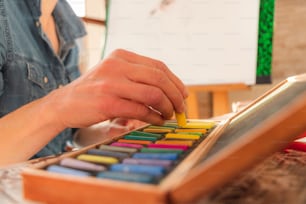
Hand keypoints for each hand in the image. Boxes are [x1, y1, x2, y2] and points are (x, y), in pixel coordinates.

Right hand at [47, 49, 187, 129]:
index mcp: (121, 56)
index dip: (175, 81)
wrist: (64, 104)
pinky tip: (157, 121)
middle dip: (176, 96)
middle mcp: (117, 66)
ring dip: (167, 107)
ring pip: (153, 94)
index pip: (158, 66)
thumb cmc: (94, 91)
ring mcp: (111, 84)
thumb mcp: (114, 75)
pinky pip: (141, 110)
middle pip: (159, 78)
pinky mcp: (107, 103)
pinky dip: (154, 117)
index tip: (183, 94)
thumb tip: (171, 91)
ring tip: (169, 116)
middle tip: (181, 108)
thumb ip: (138, 78)